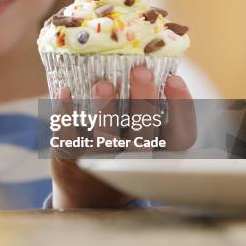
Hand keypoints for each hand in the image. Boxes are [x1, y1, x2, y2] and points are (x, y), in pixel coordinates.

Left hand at [50, 66, 194, 208]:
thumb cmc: (121, 147)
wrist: (87, 187)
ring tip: (102, 84)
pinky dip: (65, 115)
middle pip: (143, 135)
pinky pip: (68, 138)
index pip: (179, 136)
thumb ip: (148, 106)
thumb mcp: (141, 134)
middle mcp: (132, 161)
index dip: (180, 108)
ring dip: (105, 111)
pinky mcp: (72, 160)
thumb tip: (148, 58)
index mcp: (157, 153)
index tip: (173, 79)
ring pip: (106, 139)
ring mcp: (101, 162)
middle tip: (141, 71)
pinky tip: (65, 91)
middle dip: (143, 102)